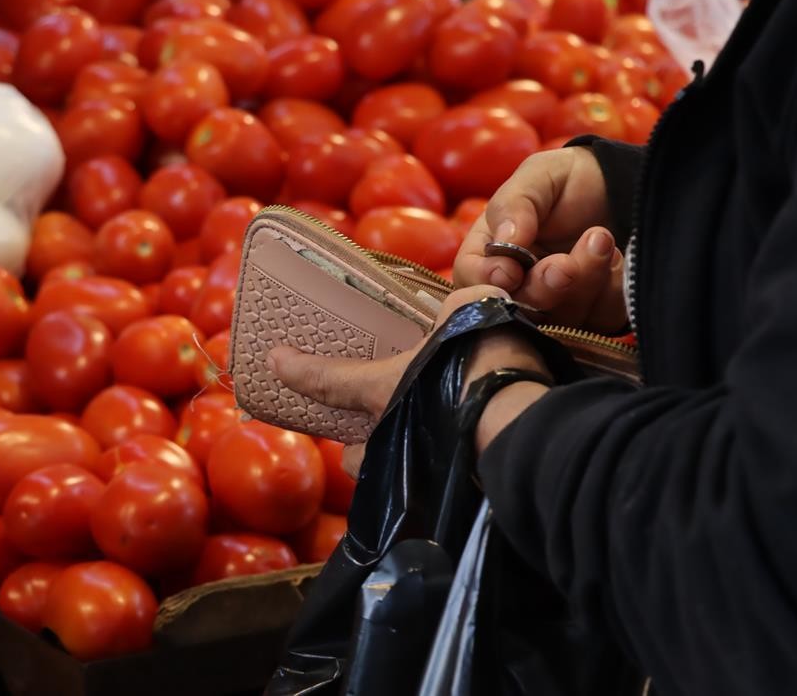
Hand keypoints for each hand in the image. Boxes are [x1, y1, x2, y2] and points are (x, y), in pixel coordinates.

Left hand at [268, 285, 507, 477]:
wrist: (521, 423)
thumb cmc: (482, 363)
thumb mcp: (466, 314)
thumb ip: (455, 308)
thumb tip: (461, 303)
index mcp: (380, 390)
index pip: (325, 379)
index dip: (296, 369)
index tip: (274, 360)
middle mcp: (387, 435)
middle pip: (353, 455)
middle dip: (355, 448)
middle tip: (367, 431)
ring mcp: (413, 472)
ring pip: (388, 477)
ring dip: (394, 464)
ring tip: (415, 448)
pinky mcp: (445, 493)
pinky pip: (427, 488)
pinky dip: (436, 473)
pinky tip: (458, 457)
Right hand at [452, 147, 627, 333]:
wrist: (620, 187)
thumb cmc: (568, 180)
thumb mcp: (538, 176)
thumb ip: (515, 204)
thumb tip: (505, 238)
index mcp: (489, 252)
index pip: (470, 279)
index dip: (487, 282)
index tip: (511, 271)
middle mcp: (516, 286)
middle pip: (516, 309)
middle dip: (542, 289)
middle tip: (565, 265)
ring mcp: (555, 305)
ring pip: (560, 319)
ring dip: (583, 283)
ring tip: (600, 240)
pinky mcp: (592, 314)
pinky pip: (600, 319)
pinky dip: (611, 290)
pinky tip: (616, 258)